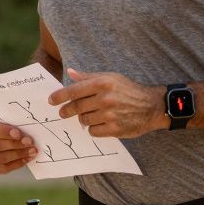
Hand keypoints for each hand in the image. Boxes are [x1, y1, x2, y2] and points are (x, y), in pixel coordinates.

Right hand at [0, 115, 37, 174]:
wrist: (6, 132)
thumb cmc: (9, 120)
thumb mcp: (9, 114)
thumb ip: (14, 115)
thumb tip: (32, 112)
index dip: (4, 132)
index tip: (18, 134)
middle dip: (15, 144)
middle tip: (30, 142)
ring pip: (0, 158)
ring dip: (18, 154)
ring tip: (32, 151)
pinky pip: (2, 168)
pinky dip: (17, 164)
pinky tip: (27, 159)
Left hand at [48, 68, 167, 137]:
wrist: (152, 106)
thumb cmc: (129, 90)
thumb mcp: (111, 78)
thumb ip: (89, 77)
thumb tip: (70, 72)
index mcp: (103, 83)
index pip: (74, 90)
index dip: (60, 96)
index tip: (51, 100)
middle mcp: (105, 98)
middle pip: (76, 107)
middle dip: (66, 111)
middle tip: (62, 113)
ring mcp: (110, 115)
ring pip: (84, 120)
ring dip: (84, 119)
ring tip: (92, 115)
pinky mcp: (114, 129)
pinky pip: (93, 131)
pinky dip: (94, 129)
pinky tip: (101, 124)